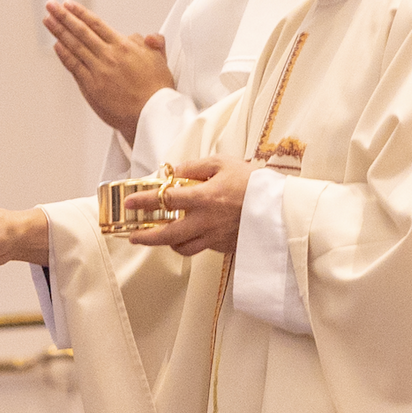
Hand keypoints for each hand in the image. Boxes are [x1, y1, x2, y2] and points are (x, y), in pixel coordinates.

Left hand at [44, 1, 173, 143]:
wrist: (150, 114)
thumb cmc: (157, 89)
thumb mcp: (160, 60)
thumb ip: (153, 43)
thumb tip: (145, 36)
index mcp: (124, 46)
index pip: (97, 24)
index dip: (80, 13)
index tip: (68, 4)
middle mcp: (108, 56)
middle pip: (81, 32)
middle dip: (64, 17)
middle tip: (50, 5)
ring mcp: (98, 71)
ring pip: (74, 47)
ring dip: (59, 32)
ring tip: (47, 20)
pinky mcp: (91, 87)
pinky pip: (74, 67)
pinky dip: (64, 55)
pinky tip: (56, 45)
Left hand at [127, 158, 251, 255]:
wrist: (283, 205)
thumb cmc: (254, 181)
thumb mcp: (224, 163)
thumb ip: (196, 166)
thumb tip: (174, 171)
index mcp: (205, 197)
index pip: (166, 200)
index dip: (144, 201)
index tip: (129, 203)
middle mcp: (206, 221)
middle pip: (167, 235)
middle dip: (146, 237)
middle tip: (133, 236)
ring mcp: (215, 237)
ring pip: (182, 248)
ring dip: (167, 244)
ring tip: (158, 238)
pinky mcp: (224, 246)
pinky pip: (201, 249)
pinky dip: (189, 244)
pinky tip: (187, 236)